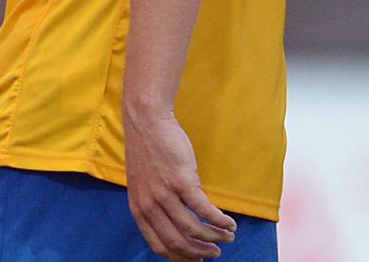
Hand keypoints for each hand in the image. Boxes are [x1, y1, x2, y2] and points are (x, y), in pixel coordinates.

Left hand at [124, 109, 236, 259]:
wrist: (146, 121)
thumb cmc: (149, 153)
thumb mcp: (143, 185)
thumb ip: (154, 206)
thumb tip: (175, 227)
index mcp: (138, 209)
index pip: (159, 245)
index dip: (181, 258)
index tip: (197, 261)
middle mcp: (149, 205)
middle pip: (178, 243)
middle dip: (200, 253)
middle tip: (216, 253)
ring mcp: (164, 193)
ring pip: (194, 229)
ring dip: (215, 237)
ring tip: (228, 236)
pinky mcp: (182, 181)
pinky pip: (205, 210)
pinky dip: (220, 221)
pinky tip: (229, 222)